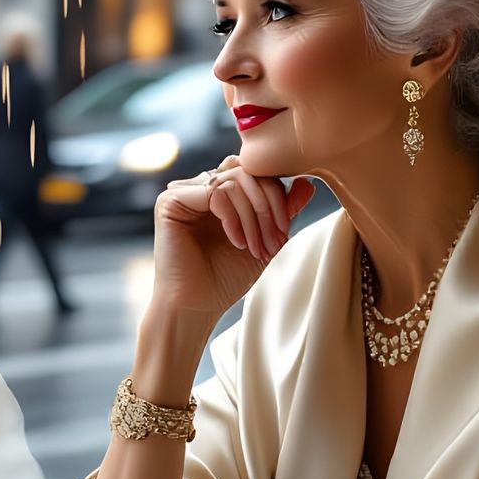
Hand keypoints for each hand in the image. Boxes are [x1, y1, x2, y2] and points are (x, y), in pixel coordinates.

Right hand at [151, 156, 315, 319]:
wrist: (197, 306)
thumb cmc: (226, 278)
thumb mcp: (265, 239)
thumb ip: (283, 211)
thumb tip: (307, 184)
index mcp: (220, 193)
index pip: (255, 173)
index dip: (276, 196)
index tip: (284, 232)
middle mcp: (200, 187)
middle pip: (247, 172)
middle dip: (269, 206)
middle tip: (276, 240)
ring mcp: (185, 192)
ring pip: (235, 180)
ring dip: (254, 216)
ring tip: (257, 247)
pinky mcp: (171, 201)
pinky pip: (215, 192)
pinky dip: (234, 218)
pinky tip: (237, 242)